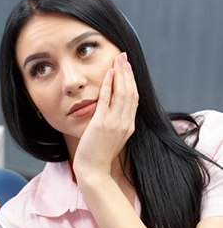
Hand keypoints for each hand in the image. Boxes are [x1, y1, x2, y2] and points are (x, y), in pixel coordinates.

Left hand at [73, 52, 138, 182]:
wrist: (93, 170)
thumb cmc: (99, 155)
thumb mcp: (112, 137)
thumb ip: (116, 123)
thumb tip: (114, 110)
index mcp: (129, 126)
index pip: (134, 98)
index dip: (132, 81)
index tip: (128, 68)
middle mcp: (125, 123)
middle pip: (131, 92)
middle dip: (128, 73)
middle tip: (124, 57)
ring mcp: (115, 123)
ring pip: (122, 93)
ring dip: (120, 75)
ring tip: (117, 60)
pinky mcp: (102, 124)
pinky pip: (107, 100)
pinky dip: (109, 85)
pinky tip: (108, 74)